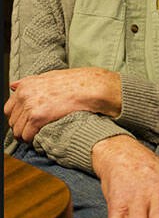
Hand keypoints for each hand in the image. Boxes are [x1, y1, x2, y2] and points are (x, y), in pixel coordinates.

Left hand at [6, 67, 122, 141]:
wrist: (90, 87)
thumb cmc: (75, 82)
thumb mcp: (49, 77)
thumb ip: (29, 82)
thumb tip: (12, 86)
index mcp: (25, 86)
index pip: (9, 109)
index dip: (17, 118)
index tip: (26, 123)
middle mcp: (24, 95)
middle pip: (12, 121)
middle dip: (21, 128)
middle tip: (33, 132)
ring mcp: (29, 107)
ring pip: (18, 130)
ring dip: (26, 136)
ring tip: (37, 137)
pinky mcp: (37, 118)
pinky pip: (27, 135)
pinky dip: (32, 140)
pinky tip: (40, 140)